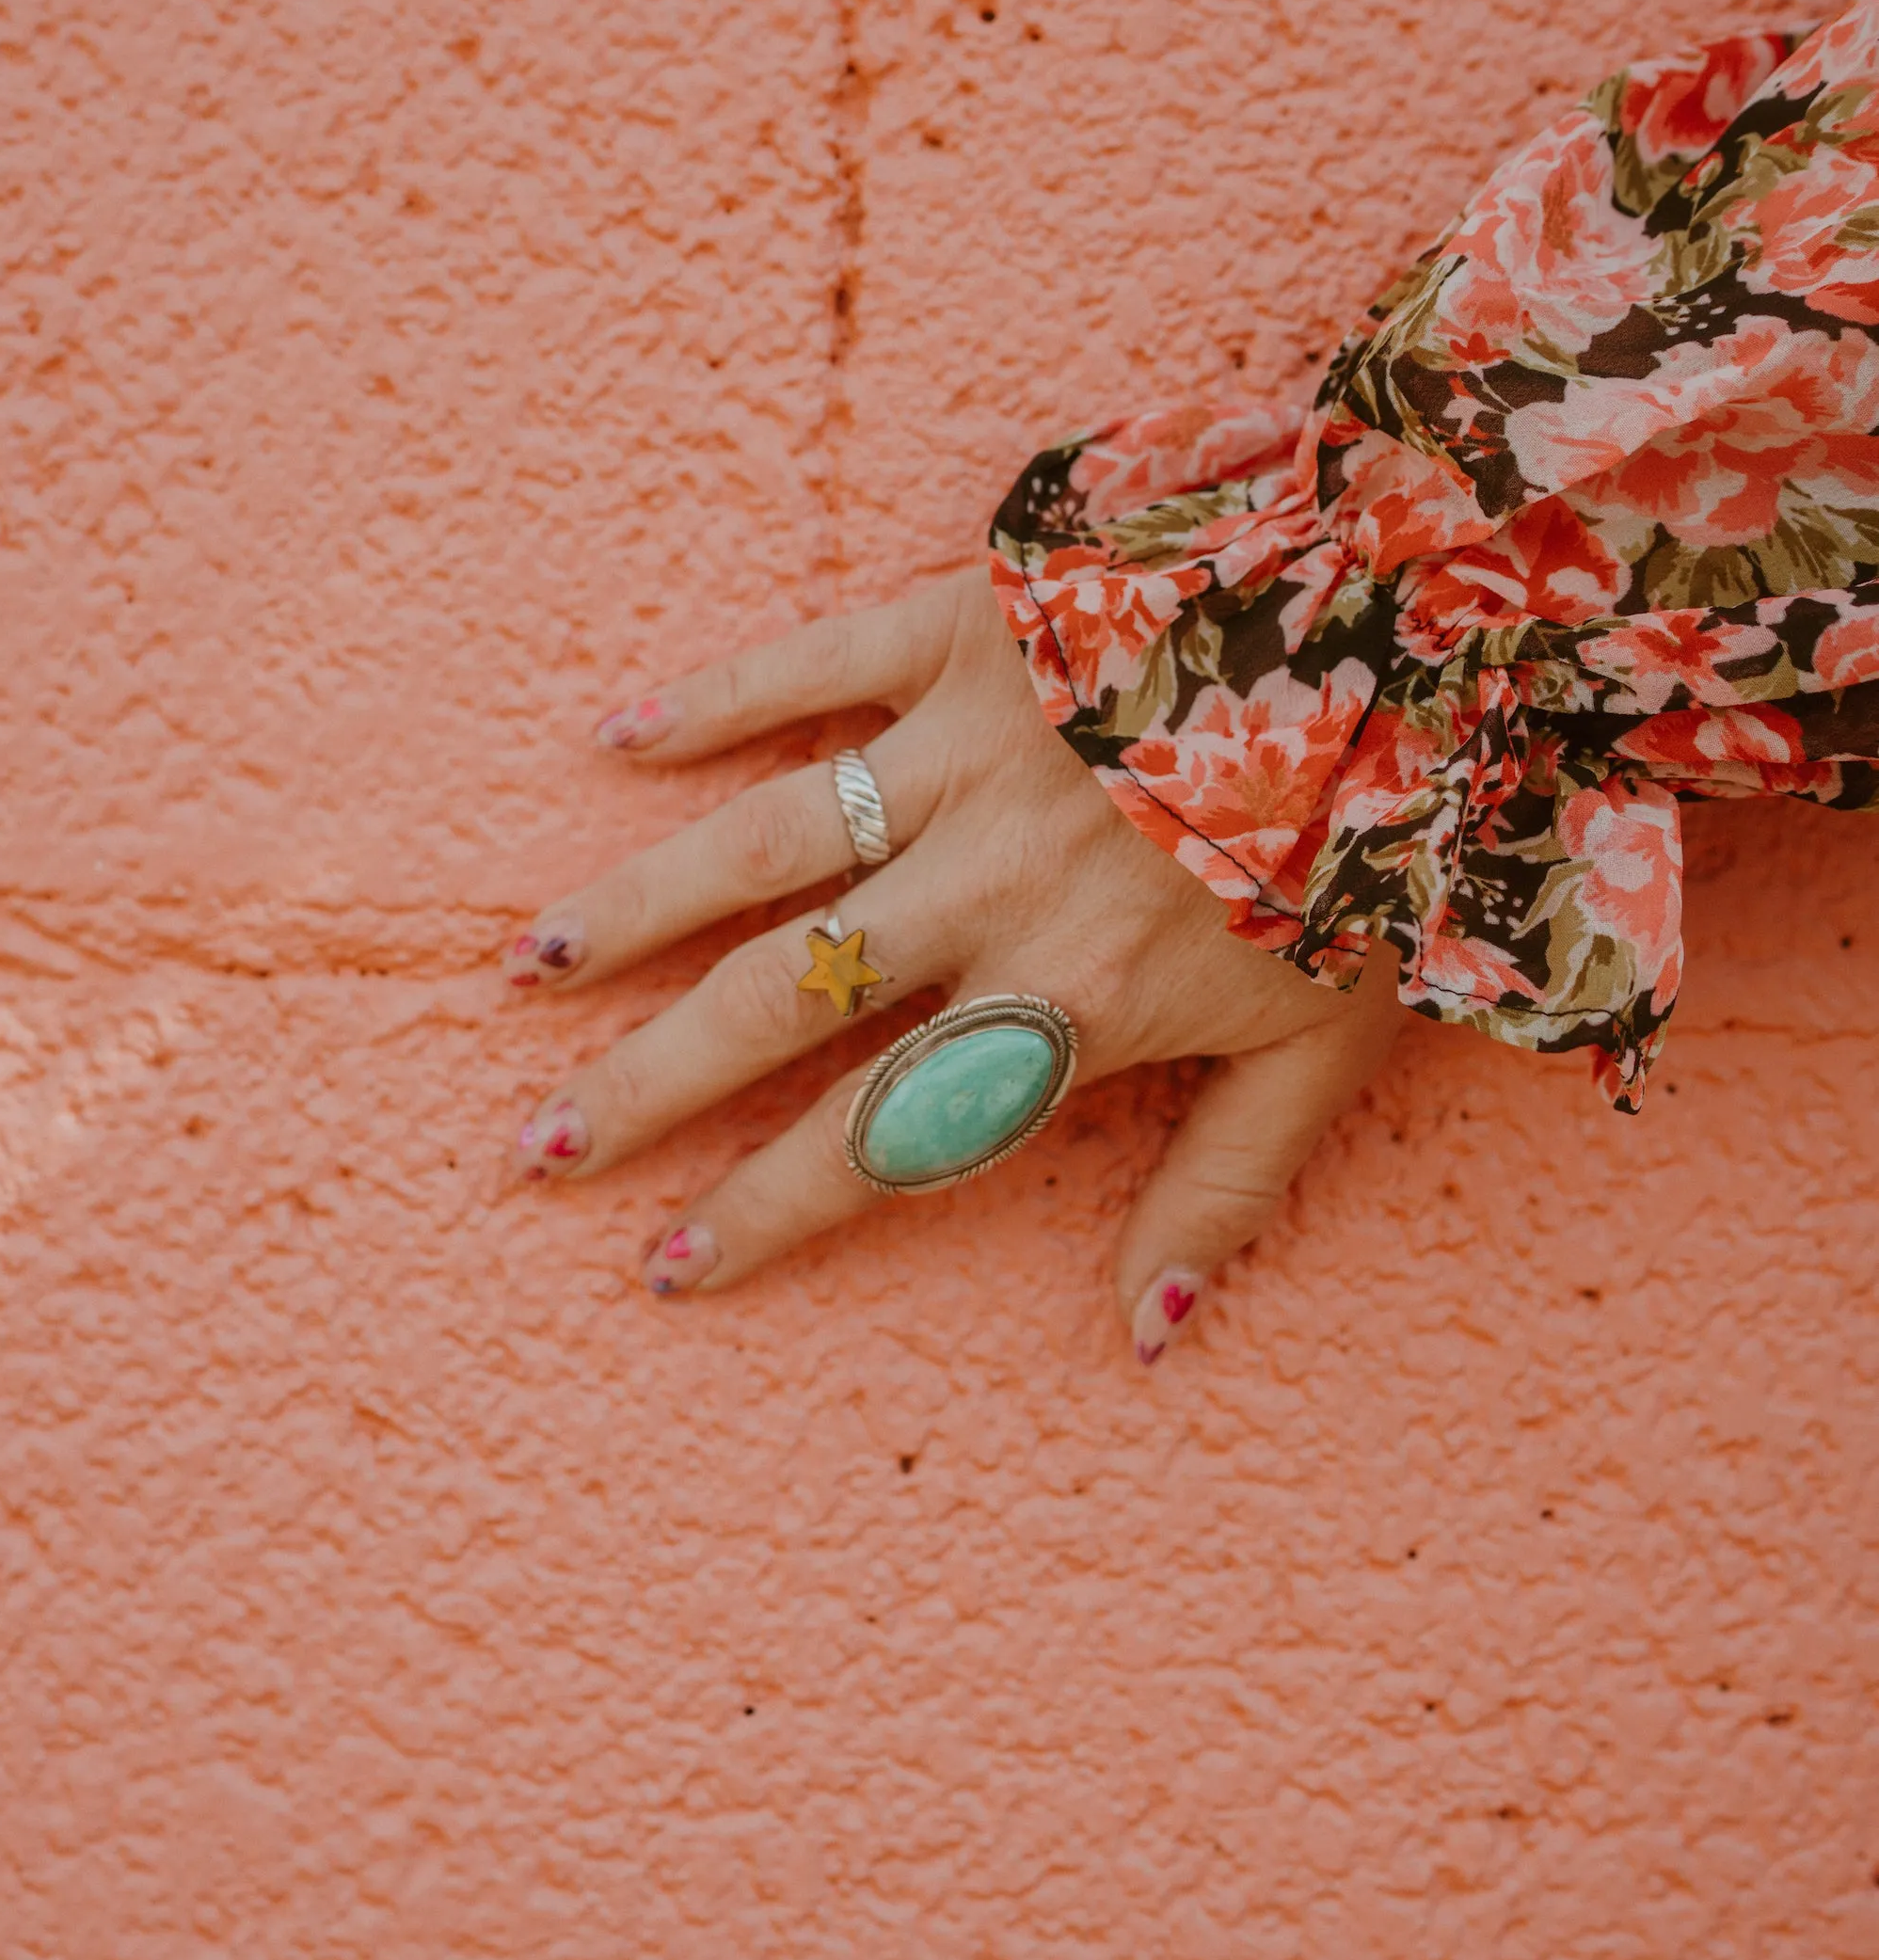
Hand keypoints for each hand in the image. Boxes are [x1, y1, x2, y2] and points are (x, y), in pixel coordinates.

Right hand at [505, 569, 1404, 1356]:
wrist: (1427, 624)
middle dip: (647, 1086)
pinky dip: (715, 698)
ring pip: (760, 849)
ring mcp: (964, 757)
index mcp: (1069, 1002)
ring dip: (638, 911)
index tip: (667, 1265)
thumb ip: (1225, 1189)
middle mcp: (987, 891)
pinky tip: (614, 736)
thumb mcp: (1331, 1050)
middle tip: (537, 1148)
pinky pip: (812, 664)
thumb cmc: (1391, 846)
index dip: (766, 1210)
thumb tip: (1147, 1336)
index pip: (882, 1135)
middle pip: (781, 1006)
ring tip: (531, 969)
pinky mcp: (968, 632)